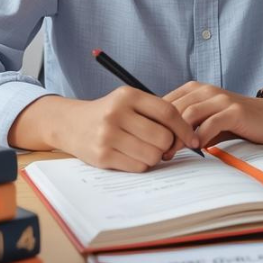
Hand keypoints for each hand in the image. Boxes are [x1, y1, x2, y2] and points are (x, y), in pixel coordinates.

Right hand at [13, 88, 199, 171]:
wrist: (70, 123)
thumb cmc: (109, 113)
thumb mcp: (128, 102)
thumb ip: (155, 113)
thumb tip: (187, 136)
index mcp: (128, 96)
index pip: (167, 112)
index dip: (184, 128)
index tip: (192, 139)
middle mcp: (117, 113)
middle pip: (162, 138)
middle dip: (167, 145)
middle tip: (161, 145)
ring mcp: (108, 135)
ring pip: (152, 155)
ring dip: (154, 156)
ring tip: (144, 149)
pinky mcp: (102, 156)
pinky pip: (138, 166)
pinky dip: (141, 164)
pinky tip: (131, 155)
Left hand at [164, 82, 262, 147]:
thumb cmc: (235, 122)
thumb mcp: (206, 121)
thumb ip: (186, 126)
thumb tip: (160, 143)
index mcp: (195, 90)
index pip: (166, 103)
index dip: (155, 122)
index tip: (148, 142)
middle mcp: (206, 90)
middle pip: (175, 109)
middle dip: (163, 131)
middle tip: (157, 152)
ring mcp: (221, 99)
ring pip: (190, 115)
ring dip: (178, 136)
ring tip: (171, 153)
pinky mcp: (235, 110)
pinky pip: (212, 123)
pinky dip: (201, 136)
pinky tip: (196, 148)